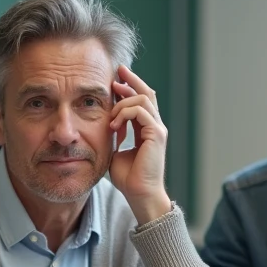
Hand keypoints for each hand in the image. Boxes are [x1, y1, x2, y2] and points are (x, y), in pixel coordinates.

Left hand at [108, 65, 171, 223]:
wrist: (139, 194)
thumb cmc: (128, 178)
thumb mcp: (116, 151)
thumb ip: (115, 136)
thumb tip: (108, 124)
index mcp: (147, 129)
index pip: (141, 100)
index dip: (129, 87)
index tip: (115, 79)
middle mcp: (155, 126)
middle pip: (147, 93)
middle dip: (131, 80)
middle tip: (117, 71)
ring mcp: (158, 129)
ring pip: (143, 99)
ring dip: (123, 103)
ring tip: (110, 117)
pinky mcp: (156, 135)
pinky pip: (140, 112)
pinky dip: (124, 114)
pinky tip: (113, 125)